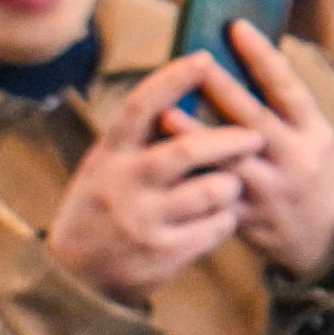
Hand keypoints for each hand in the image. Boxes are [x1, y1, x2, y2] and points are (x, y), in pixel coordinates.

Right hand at [50, 53, 257, 307]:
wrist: (77, 276)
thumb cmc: (101, 207)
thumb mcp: (104, 166)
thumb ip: (139, 138)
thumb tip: (185, 92)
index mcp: (110, 154)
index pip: (141, 106)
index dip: (173, 80)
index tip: (204, 57)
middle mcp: (125, 184)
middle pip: (187, 151)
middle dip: (229, 140)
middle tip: (256, 136)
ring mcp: (145, 220)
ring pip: (211, 191)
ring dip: (232, 184)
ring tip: (233, 183)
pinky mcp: (165, 253)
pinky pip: (216, 227)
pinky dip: (226, 218)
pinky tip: (221, 216)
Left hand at [182, 24, 333, 280]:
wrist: (324, 235)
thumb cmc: (308, 167)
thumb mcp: (312, 135)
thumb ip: (280, 105)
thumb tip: (237, 55)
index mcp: (316, 133)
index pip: (289, 88)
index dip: (263, 57)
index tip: (237, 26)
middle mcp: (297, 161)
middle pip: (254, 120)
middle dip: (222, 89)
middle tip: (194, 62)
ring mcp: (272, 192)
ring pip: (228, 161)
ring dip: (195, 136)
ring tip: (165, 112)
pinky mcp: (249, 219)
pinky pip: (215, 195)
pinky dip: (191, 176)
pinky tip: (165, 158)